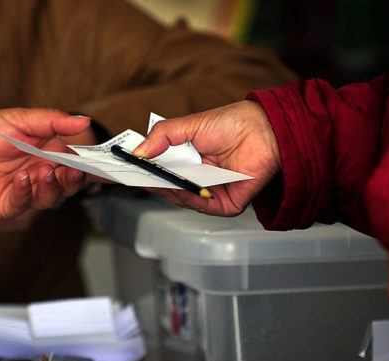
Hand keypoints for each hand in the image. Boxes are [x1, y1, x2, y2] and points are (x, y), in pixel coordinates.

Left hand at [0, 108, 89, 219]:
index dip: (96, 166)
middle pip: (69, 182)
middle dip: (76, 178)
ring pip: (51, 196)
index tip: (112, 168)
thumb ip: (53, 121)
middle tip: (76, 169)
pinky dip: (26, 192)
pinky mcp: (7, 206)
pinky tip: (21, 179)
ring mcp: (25, 191)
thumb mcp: (19, 119)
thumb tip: (83, 121)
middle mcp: (39, 173)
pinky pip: (24, 203)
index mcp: (47, 152)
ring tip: (45, 170)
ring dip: (52, 185)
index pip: (78, 161)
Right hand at [133, 100, 280, 215]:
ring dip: (169, 191)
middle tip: (133, 177)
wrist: (265, 129)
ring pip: (183, 200)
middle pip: (169, 189)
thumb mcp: (188, 125)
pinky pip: (205, 207)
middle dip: (151, 183)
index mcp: (187, 163)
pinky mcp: (228, 204)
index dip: (142, 172)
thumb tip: (138, 152)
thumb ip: (162, 136)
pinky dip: (193, 199)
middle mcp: (198, 180)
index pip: (159, 172)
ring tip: (156, 179)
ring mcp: (212, 193)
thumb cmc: (231, 123)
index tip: (123, 170)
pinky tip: (185, 188)